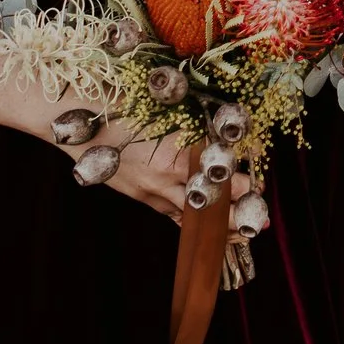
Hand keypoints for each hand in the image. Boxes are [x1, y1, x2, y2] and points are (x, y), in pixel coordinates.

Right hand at [87, 119, 253, 223]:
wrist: (85, 125)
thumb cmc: (130, 108)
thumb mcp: (173, 113)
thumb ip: (203, 128)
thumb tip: (233, 138)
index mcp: (175, 152)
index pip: (218, 172)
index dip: (241, 178)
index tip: (259, 179)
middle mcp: (165, 177)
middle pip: (209, 202)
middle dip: (236, 212)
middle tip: (259, 218)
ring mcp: (152, 192)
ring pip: (193, 217)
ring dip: (219, 227)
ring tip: (245, 234)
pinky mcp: (143, 198)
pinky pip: (174, 217)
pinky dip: (194, 226)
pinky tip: (210, 234)